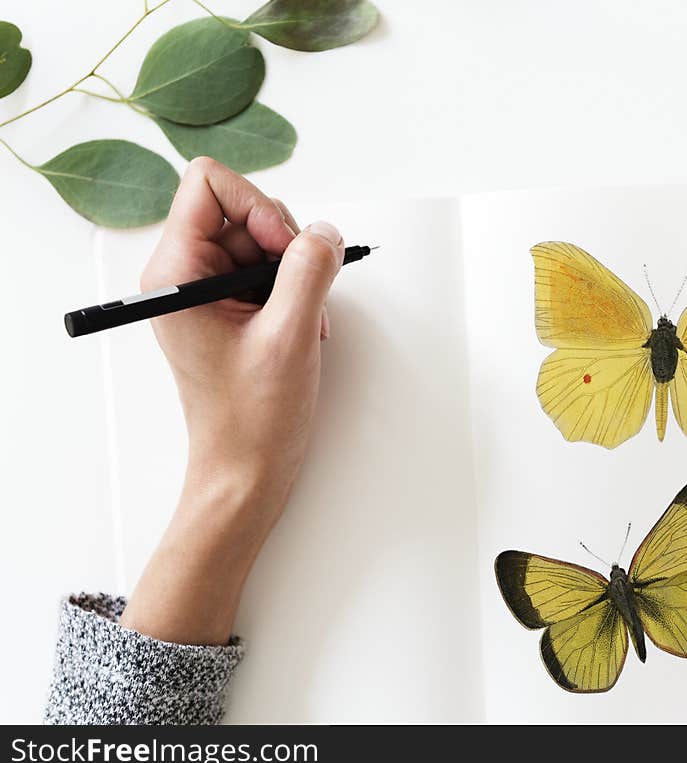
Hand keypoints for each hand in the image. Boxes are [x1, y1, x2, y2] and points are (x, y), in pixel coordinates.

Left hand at [120, 157, 342, 644]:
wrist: (246, 470)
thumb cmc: (252, 417)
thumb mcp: (289, 336)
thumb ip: (308, 270)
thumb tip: (325, 230)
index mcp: (175, 274)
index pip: (209, 183)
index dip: (258, 205)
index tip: (283, 250)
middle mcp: (184, 275)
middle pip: (242, 208)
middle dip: (283, 243)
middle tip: (299, 291)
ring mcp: (206, 292)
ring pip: (261, 239)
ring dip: (295, 271)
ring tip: (304, 320)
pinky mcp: (228, 308)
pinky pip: (267, 270)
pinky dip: (294, 290)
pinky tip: (302, 326)